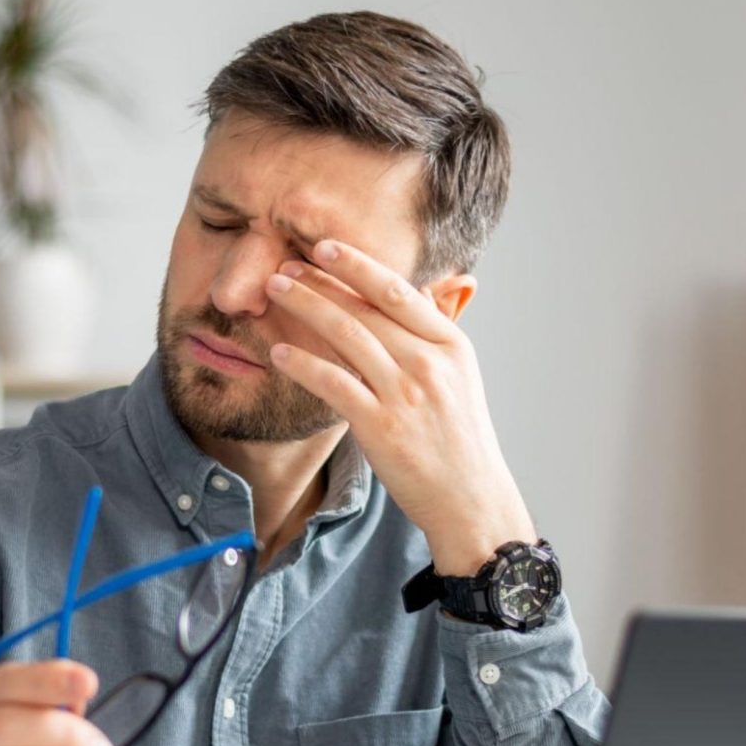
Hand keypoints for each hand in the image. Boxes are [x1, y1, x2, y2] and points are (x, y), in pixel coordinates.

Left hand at [265, 239, 534, 575]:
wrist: (470, 499)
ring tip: (274, 292)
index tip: (324, 246)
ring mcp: (405, 395)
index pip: (398, 291)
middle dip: (320, 281)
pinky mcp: (381, 428)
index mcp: (450, 344)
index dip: (357, 264)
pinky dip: (303, 364)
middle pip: (366, 307)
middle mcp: (429, 363)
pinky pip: (333, 384)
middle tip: (282, 265)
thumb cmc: (458, 439)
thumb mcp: (459, 377)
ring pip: (347, 336)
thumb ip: (432, 335)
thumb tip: (414, 293)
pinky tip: (279, 353)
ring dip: (306, 308)